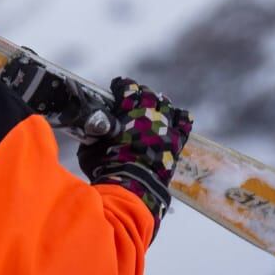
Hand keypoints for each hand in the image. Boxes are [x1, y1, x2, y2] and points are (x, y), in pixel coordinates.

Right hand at [76, 77, 192, 232]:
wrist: (130, 189)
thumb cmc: (105, 169)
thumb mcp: (89, 147)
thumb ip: (94, 133)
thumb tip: (90, 128)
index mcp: (127, 112)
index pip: (128, 88)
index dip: (122, 85)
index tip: (118, 86)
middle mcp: (148, 116)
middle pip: (149, 94)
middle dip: (142, 92)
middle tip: (136, 96)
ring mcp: (165, 129)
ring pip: (166, 106)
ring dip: (160, 103)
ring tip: (155, 105)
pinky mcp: (176, 144)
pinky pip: (184, 123)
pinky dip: (180, 118)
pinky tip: (175, 118)